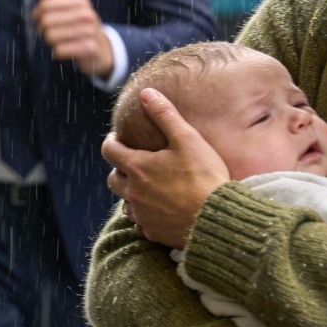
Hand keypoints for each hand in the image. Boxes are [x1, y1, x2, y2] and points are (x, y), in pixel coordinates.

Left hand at [32, 0, 114, 77]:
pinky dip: (57, 52)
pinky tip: (63, 50)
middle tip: (48, 32)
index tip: (37, 19)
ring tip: (58, 41)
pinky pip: (59, 50)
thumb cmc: (81, 26)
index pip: (46, 5)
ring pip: (50, 36)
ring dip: (50, 41)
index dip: (36, 14)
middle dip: (42, 29)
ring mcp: (89, 31)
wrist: (102, 48)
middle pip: (46, 21)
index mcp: (80, 1)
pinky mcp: (89, 48)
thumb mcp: (71, 8)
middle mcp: (87, 14)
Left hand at [101, 88, 228, 246]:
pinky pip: (142, 222)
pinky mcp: (153, 233)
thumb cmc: (204, 176)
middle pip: (112, 180)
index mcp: (137, 168)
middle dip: (119, 169)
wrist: (217, 219)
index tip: (117, 139)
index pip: (109, 151)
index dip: (111, 142)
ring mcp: (142, 215)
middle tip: (133, 164)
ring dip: (132, 194)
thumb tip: (147, 93)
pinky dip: (147, 214)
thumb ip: (165, 114)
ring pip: (125, 203)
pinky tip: (162, 210)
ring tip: (148, 187)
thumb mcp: (187, 139)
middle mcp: (133, 193)